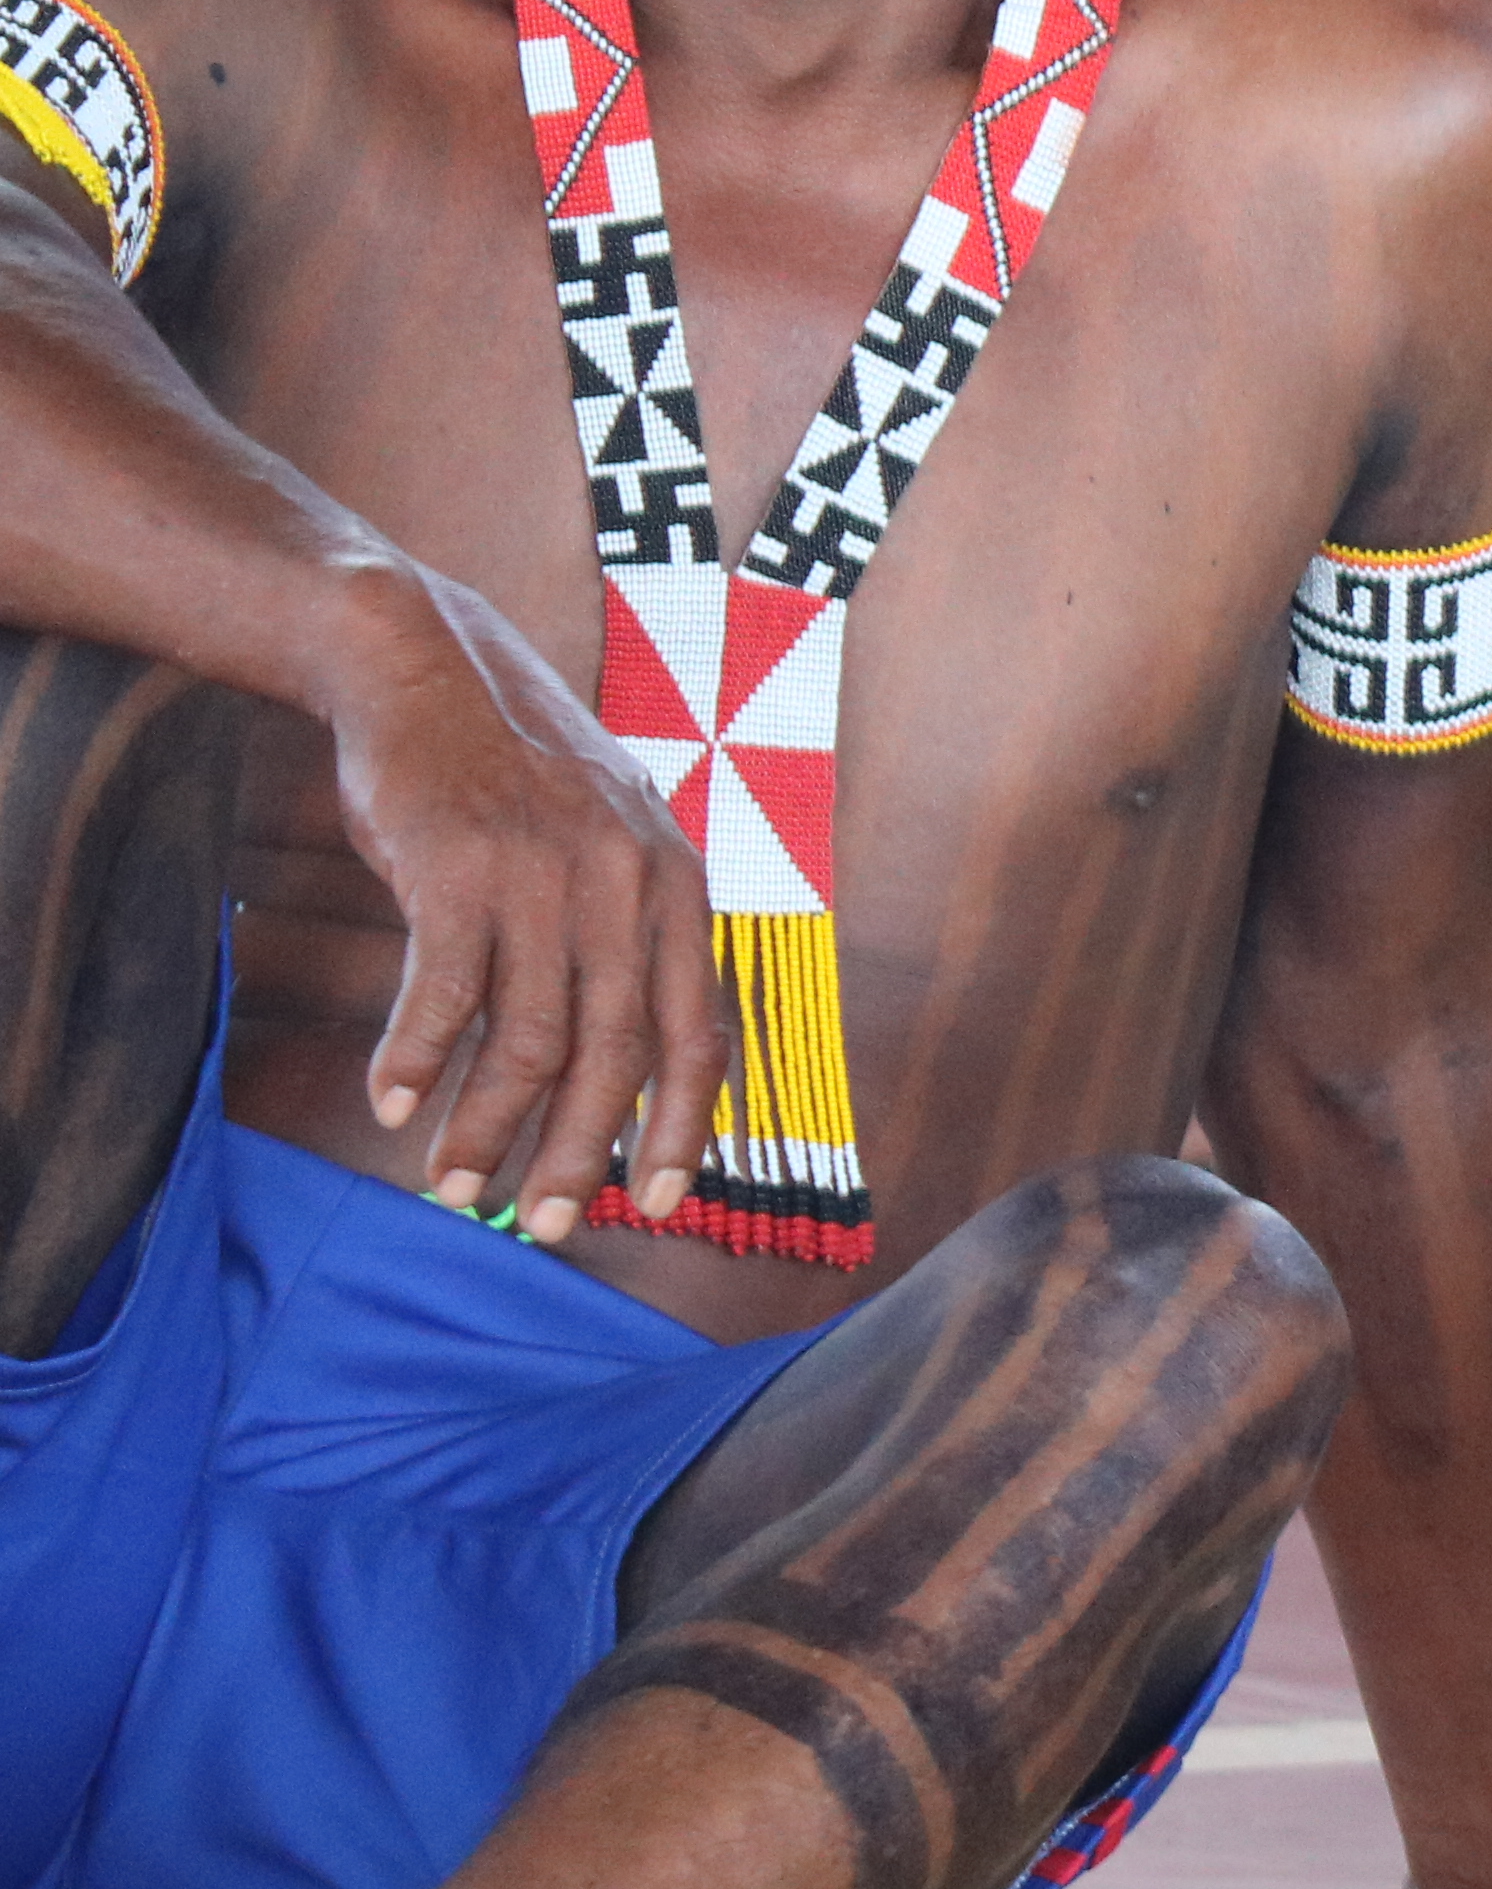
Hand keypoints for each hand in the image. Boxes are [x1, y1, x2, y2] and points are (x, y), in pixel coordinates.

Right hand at [314, 559, 728, 1242]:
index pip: (700, 1033)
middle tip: (547, 1224)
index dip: (687, 1125)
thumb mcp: (605, 843)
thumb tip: (624, 1064)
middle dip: (581, 1153)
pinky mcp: (458, 866)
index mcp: (677, 889)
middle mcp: (625, 884)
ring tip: (451, 1185)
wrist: (425, 664)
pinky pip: (444, 992)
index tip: (663, 1202)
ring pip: (526, 1039)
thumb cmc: (514, 774)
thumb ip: (627, 937)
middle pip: (615, 1054)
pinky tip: (394, 1103)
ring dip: (483, 1125)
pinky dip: (417, 1058)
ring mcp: (543, 873)